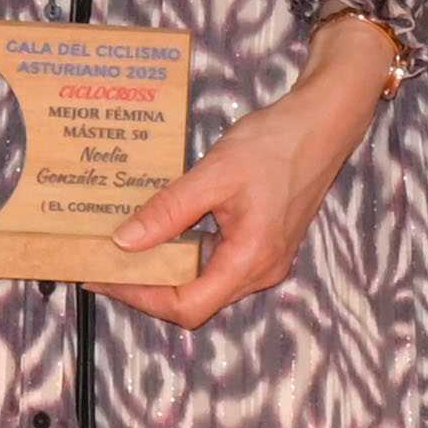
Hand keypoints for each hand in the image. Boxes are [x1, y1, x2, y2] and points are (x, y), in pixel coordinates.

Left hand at [107, 53, 384, 328]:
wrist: (324, 122)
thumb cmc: (276, 143)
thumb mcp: (215, 173)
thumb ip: (169, 210)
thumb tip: (124, 242)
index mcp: (251, 258)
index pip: (187, 306)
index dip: (140, 297)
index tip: (103, 277)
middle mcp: (262, 270)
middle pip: (195, 301)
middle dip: (147, 286)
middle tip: (105, 263)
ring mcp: (266, 259)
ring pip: (205, 283)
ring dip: (165, 271)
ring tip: (126, 248)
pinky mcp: (264, 244)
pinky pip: (217, 264)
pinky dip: (185, 255)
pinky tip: (163, 232)